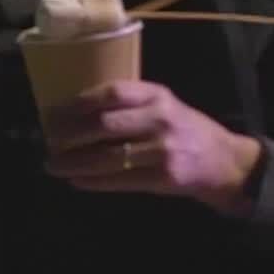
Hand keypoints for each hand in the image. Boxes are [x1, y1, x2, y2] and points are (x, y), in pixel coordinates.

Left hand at [44, 80, 265, 214]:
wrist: (226, 161)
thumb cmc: (183, 130)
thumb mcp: (162, 105)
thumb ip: (128, 105)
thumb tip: (73, 114)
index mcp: (157, 95)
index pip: (111, 92)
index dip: (78, 103)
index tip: (53, 113)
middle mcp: (160, 119)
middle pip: (104, 125)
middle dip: (69, 135)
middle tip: (48, 142)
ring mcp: (163, 149)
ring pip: (107, 157)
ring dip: (74, 162)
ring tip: (53, 165)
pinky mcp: (164, 177)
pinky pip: (119, 180)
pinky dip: (92, 181)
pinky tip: (75, 180)